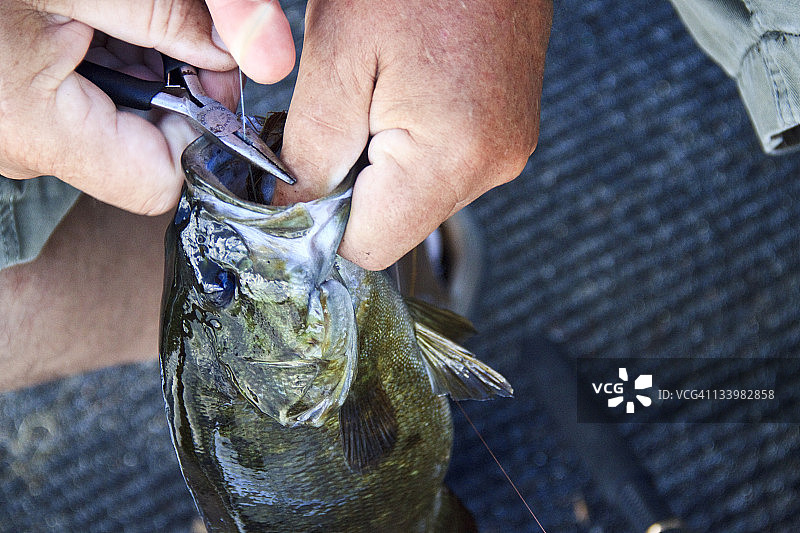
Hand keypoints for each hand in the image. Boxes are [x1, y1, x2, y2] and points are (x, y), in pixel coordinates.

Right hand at [0, 0, 293, 214]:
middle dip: (165, 84)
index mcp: (36, 131)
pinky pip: (75, 100)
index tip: (204, 69)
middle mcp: (23, 150)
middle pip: (140, 147)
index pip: (162, 180)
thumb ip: (165, 17)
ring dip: (130, 62)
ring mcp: (12, 133)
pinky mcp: (9, 110)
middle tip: (154, 22)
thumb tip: (248, 52)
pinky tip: (78, 16)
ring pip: (110, 119)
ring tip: (100, 12)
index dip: (196, 129)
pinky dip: (94, 55)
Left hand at [269, 0, 551, 269]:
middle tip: (335, 116)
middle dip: (348, 191)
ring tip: (372, 93)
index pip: (368, 248)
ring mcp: (506, 152)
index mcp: (451, 157)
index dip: (319, 224)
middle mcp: (490, 167)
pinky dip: (407, 150)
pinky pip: (441, 170)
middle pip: (393, 227)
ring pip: (415, 200)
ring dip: (378, 166)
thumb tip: (288, 214)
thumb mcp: (338, 55)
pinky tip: (399, 94)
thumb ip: (310, 150)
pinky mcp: (507, 134)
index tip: (294, 184)